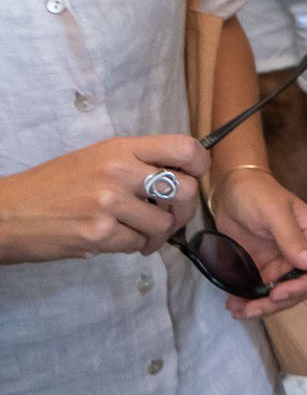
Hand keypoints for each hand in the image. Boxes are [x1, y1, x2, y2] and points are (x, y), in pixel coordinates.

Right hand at [0, 136, 209, 263]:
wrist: (8, 212)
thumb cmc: (52, 187)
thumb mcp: (94, 159)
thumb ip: (135, 163)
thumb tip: (181, 176)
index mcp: (119, 148)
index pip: (184, 147)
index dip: (200, 165)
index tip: (194, 178)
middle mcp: (118, 171)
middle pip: (186, 190)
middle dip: (184, 212)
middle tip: (170, 219)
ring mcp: (109, 203)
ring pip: (164, 224)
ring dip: (157, 235)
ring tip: (138, 234)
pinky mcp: (99, 234)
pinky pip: (138, 244)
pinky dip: (133, 247)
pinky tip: (116, 240)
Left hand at [208, 168, 306, 317]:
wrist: (231, 189)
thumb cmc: (256, 193)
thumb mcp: (273, 212)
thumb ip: (291, 237)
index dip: (302, 286)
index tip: (278, 294)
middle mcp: (302, 253)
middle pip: (299, 288)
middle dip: (276, 303)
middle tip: (251, 309)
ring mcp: (283, 262)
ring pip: (280, 294)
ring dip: (261, 306)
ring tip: (238, 311)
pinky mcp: (264, 267)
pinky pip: (262, 289)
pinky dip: (249, 300)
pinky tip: (234, 304)